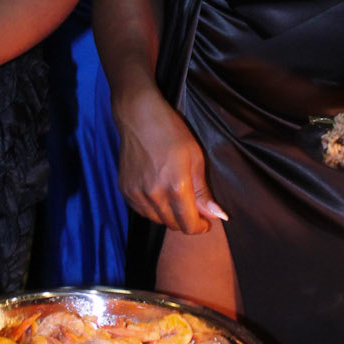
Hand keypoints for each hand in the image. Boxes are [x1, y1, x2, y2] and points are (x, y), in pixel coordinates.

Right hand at [115, 88, 227, 234]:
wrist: (139, 117)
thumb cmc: (172, 132)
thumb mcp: (196, 159)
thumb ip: (204, 192)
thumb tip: (217, 216)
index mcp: (176, 187)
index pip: (188, 225)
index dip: (199, 227)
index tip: (205, 222)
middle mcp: (154, 195)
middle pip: (173, 225)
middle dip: (186, 220)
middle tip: (192, 207)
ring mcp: (136, 193)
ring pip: (157, 220)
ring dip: (169, 215)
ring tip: (174, 197)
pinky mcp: (125, 190)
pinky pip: (142, 211)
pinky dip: (152, 208)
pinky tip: (158, 193)